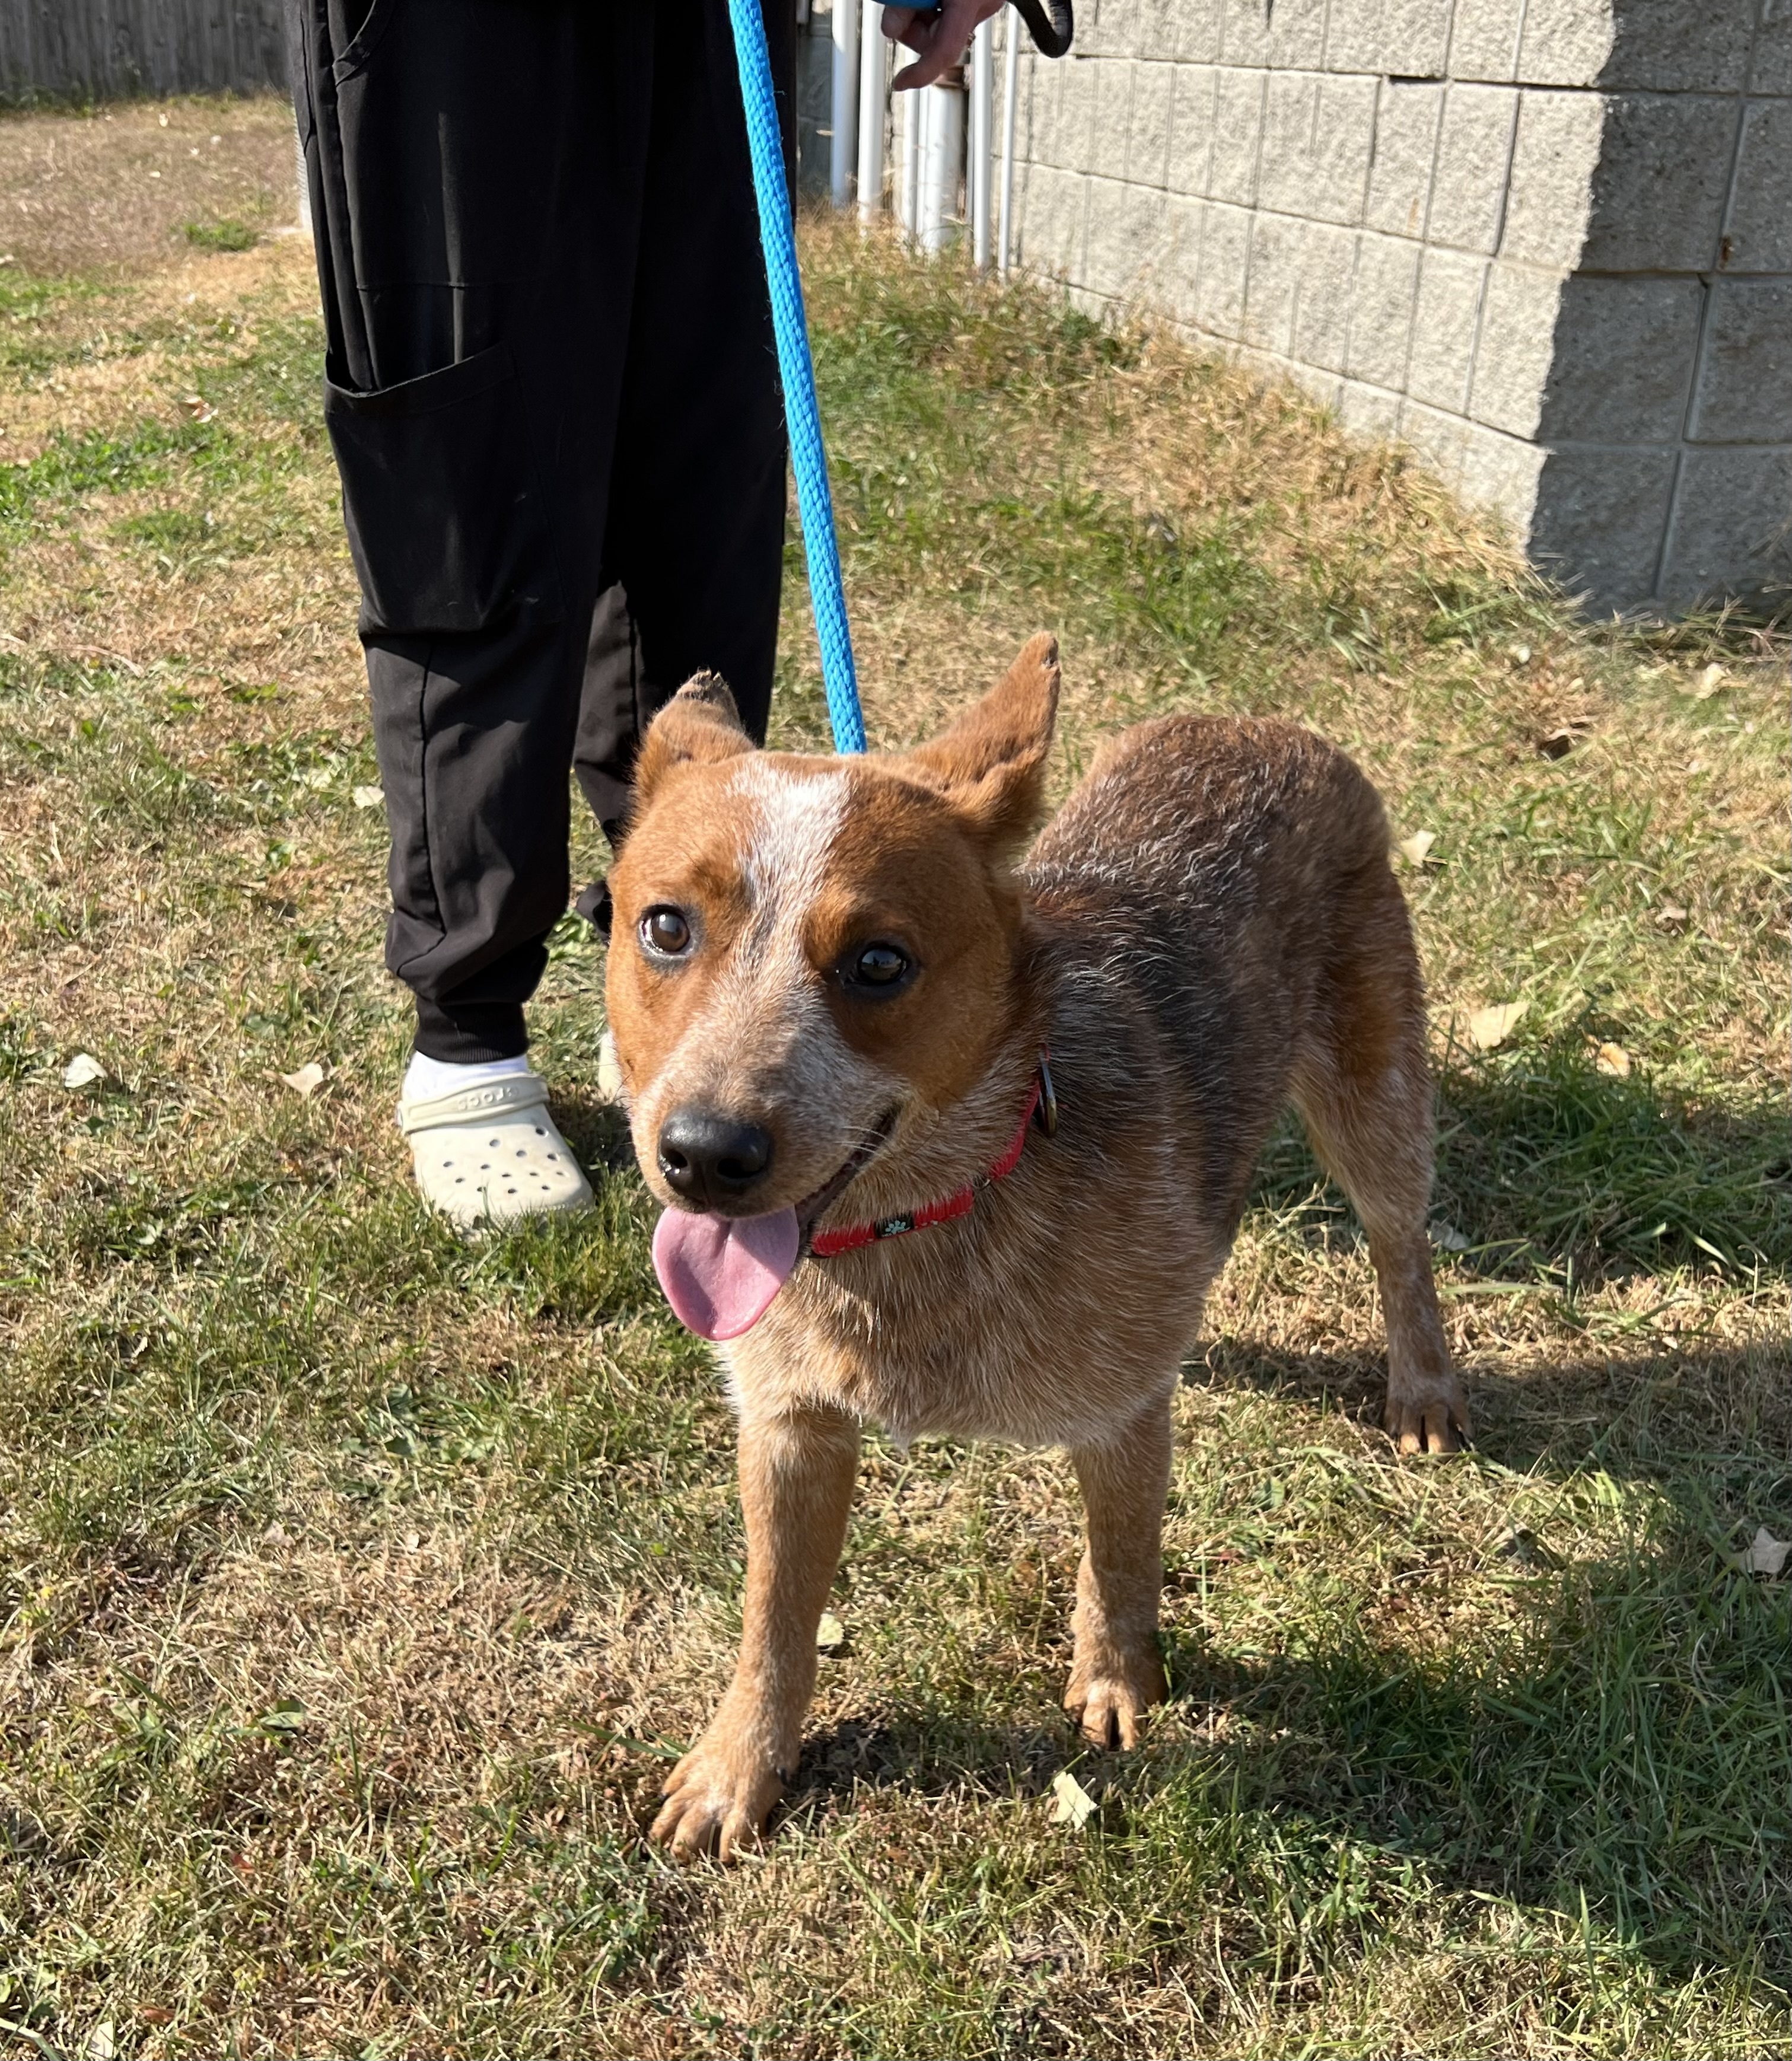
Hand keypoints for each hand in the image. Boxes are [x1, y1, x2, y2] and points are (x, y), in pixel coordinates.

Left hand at [881, 0, 1006, 90]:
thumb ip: (903, 2)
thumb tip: (890, 30)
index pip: (943, 51)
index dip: (919, 72)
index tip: (899, 84)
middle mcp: (983, 3)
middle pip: (937, 40)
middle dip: (914, 29)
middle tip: (902, 4)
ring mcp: (984, 2)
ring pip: (941, 28)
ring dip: (922, 15)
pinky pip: (949, 15)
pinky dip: (935, 8)